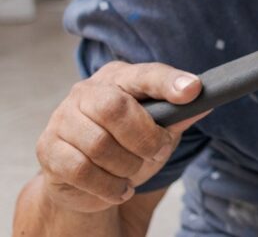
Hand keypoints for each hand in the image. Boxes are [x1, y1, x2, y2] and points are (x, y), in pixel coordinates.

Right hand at [35, 61, 207, 213]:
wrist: (85, 179)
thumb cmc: (127, 145)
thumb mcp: (159, 130)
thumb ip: (178, 117)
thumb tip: (205, 103)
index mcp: (119, 77)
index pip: (146, 74)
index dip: (169, 82)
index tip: (193, 90)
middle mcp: (87, 91)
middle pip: (115, 108)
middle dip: (145, 138)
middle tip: (157, 152)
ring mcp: (62, 119)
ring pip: (99, 145)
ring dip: (127, 166)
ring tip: (133, 171)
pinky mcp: (48, 149)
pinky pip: (82, 170)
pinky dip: (108, 185)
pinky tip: (119, 187)